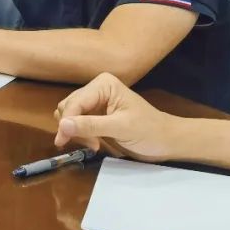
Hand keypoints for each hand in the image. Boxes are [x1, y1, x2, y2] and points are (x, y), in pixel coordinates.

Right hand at [54, 73, 179, 161]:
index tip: (63, 141)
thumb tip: (62, 125)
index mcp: (103, 85)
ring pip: (69, 115)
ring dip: (76, 132)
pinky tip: (94, 143)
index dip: (67, 122)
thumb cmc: (149, 131)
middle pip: (68, 107)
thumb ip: (90, 126)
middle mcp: (96, 89)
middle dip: (73, 127)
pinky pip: (77, 122)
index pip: (74, 102)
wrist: (167, 141)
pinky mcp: (95, 114)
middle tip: (90, 145)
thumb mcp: (120, 128)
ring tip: (94, 145)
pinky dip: (80, 134)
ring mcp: (95, 102)